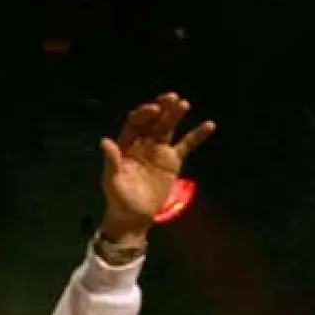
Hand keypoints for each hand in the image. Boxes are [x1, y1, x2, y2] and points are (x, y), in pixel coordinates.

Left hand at [100, 93, 215, 241]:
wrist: (134, 217)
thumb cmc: (119, 199)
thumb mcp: (112, 181)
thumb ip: (111, 161)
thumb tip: (105, 141)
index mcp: (126, 145)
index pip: (135, 123)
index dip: (144, 114)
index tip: (154, 109)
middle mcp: (142, 143)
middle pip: (153, 121)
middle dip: (162, 108)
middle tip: (172, 97)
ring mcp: (158, 150)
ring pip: (168, 128)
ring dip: (176, 115)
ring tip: (184, 104)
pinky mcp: (172, 161)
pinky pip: (186, 145)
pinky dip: (197, 135)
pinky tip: (209, 125)